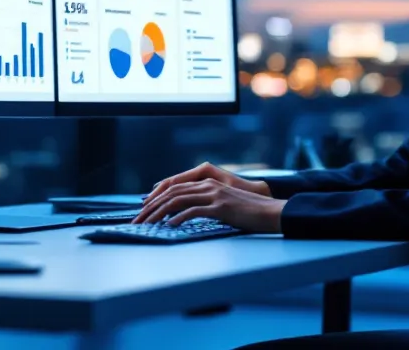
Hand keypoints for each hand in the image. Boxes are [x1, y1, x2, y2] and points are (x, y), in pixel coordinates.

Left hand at [134, 178, 286, 231]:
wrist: (271, 212)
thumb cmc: (249, 212)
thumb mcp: (224, 205)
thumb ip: (206, 205)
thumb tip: (184, 215)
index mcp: (209, 182)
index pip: (175, 187)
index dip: (156, 197)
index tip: (143, 209)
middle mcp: (209, 185)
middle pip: (172, 192)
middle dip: (151, 207)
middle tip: (137, 220)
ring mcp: (215, 195)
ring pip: (178, 200)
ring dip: (159, 213)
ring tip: (147, 224)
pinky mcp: (221, 207)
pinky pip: (193, 211)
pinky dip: (178, 218)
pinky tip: (169, 226)